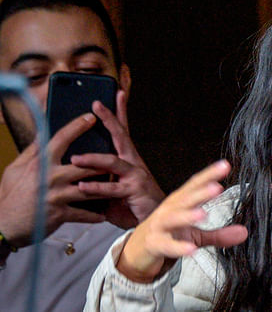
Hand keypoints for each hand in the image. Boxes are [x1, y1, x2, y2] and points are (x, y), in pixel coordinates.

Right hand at [0, 113, 107, 247]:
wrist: (2, 225)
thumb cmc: (9, 195)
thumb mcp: (15, 169)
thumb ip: (32, 151)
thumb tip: (43, 132)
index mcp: (39, 163)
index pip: (60, 138)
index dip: (77, 126)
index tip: (91, 117)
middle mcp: (50, 177)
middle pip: (85, 165)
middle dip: (103, 161)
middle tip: (118, 156)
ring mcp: (56, 196)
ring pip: (90, 188)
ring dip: (105, 188)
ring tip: (119, 185)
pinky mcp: (59, 214)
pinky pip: (84, 213)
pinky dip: (94, 215)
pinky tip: (103, 214)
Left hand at [72, 91, 164, 227]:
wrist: (153, 222)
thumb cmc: (131, 204)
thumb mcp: (112, 188)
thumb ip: (98, 177)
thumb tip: (74, 171)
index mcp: (128, 159)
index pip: (122, 131)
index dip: (118, 113)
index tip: (116, 93)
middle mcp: (133, 162)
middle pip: (121, 136)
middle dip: (110, 119)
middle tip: (97, 105)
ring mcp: (135, 175)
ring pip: (113, 161)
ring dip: (93, 159)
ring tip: (75, 158)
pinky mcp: (134, 190)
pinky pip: (112, 187)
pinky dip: (96, 187)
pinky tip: (82, 187)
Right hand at [115, 160, 247, 282]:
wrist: (137, 252)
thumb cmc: (167, 234)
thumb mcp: (195, 234)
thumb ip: (219, 234)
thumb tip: (244, 232)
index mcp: (180, 202)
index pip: (195, 185)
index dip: (209, 175)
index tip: (225, 166)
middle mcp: (169, 210)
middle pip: (185, 198)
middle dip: (200, 192)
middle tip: (217, 187)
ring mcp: (159, 226)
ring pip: (173, 218)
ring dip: (187, 215)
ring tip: (202, 214)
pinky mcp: (153, 244)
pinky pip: (166, 245)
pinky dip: (178, 247)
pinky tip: (191, 249)